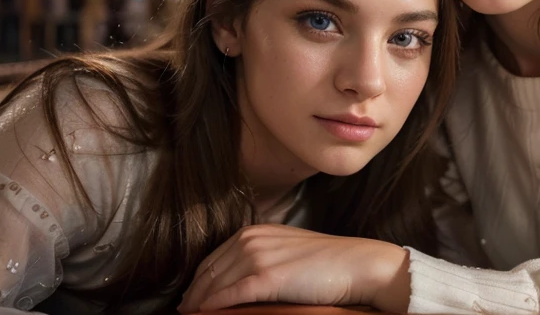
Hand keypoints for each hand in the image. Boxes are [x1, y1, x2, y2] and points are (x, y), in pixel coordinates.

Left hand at [177, 224, 409, 313]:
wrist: (355, 264)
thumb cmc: (327, 261)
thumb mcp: (286, 251)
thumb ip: (261, 258)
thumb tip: (239, 280)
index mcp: (254, 231)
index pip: (213, 259)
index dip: (198, 281)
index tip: (190, 298)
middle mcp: (251, 240)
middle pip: (208, 272)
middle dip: (193, 294)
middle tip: (184, 311)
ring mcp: (257, 257)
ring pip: (214, 285)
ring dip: (198, 303)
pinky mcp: (266, 278)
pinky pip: (229, 296)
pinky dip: (212, 307)